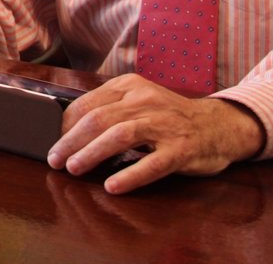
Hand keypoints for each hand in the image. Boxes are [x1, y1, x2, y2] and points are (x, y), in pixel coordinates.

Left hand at [48, 73, 264, 193]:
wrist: (218, 125)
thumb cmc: (168, 117)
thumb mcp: (138, 102)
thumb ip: (109, 110)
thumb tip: (67, 130)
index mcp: (129, 86)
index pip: (88, 103)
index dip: (66, 124)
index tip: (54, 141)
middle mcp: (146, 100)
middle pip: (99, 119)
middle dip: (71, 140)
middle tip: (55, 159)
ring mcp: (166, 124)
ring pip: (120, 136)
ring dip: (92, 153)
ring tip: (74, 168)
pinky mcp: (182, 148)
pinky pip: (152, 163)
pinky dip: (130, 175)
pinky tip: (112, 186)